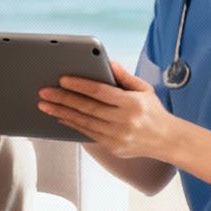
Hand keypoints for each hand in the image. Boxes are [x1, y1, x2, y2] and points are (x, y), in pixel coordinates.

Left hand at [37, 60, 174, 159]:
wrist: (166, 140)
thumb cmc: (152, 111)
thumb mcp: (144, 89)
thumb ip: (125, 77)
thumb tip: (107, 63)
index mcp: (132, 103)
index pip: (100, 92)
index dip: (80, 85)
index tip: (62, 79)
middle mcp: (124, 121)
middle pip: (88, 108)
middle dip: (63, 99)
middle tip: (44, 92)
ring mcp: (118, 137)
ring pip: (84, 123)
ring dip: (62, 113)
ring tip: (45, 105)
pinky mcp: (112, 147)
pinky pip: (87, 134)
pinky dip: (72, 124)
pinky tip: (60, 116)